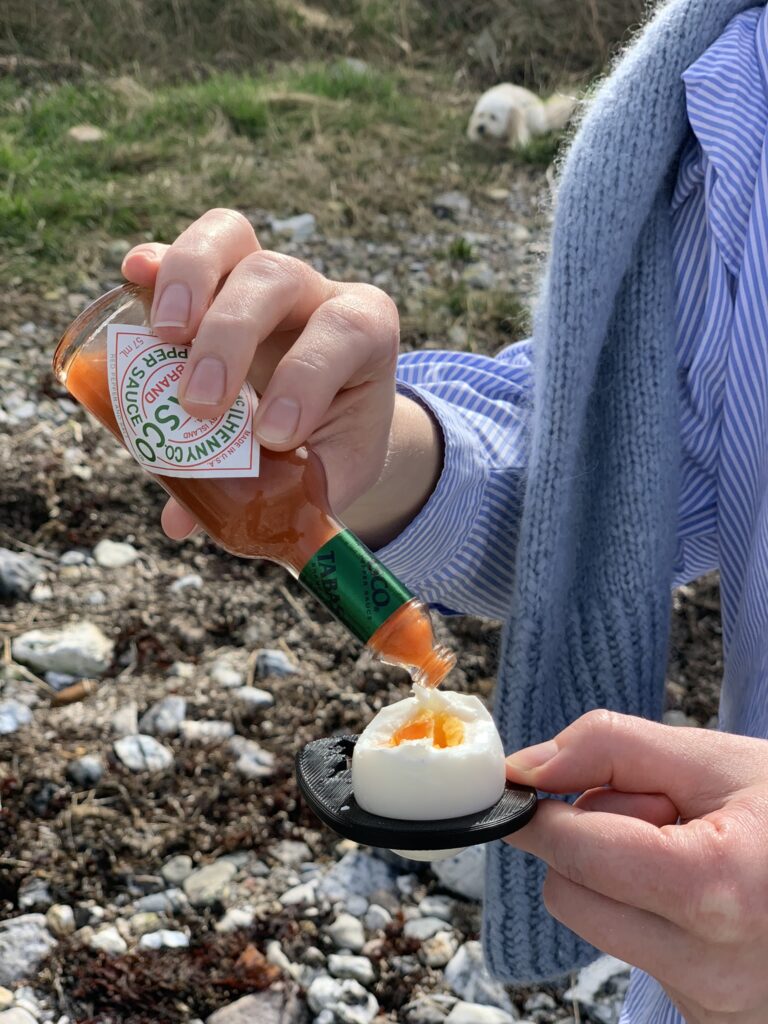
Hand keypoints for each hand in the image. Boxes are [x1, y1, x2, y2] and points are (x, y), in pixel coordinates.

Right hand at [122, 208, 440, 545]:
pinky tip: (135, 276)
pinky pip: (188, 249)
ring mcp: (265, 275)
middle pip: (276, 277)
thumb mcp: (329, 476)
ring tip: (162, 339)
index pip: (345, 330)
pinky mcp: (216, 276)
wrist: (333, 420)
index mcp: (366, 331)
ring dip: (190, 284)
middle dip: (232, 337)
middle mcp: (317, 292)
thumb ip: (272, 497)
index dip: (306, 377)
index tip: (275, 437)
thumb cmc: (332, 447)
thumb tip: (183, 521)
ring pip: (231, 240)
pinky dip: (159, 262)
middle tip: (201, 403)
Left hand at [504, 710, 767, 1022]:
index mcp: (715, 889)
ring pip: (597, 925)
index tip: (546, 789)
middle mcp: (711, 966)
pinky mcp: (710, 1019)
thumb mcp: (714, 758)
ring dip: (618, 880)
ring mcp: (712, 1003)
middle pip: (569, 894)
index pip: (574, 852)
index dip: (546, 812)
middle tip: (656, 814)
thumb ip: (610, 747)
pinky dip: (649, 915)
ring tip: (688, 854)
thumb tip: (525, 767)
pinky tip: (702, 895)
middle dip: (587, 843)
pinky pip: (635, 955)